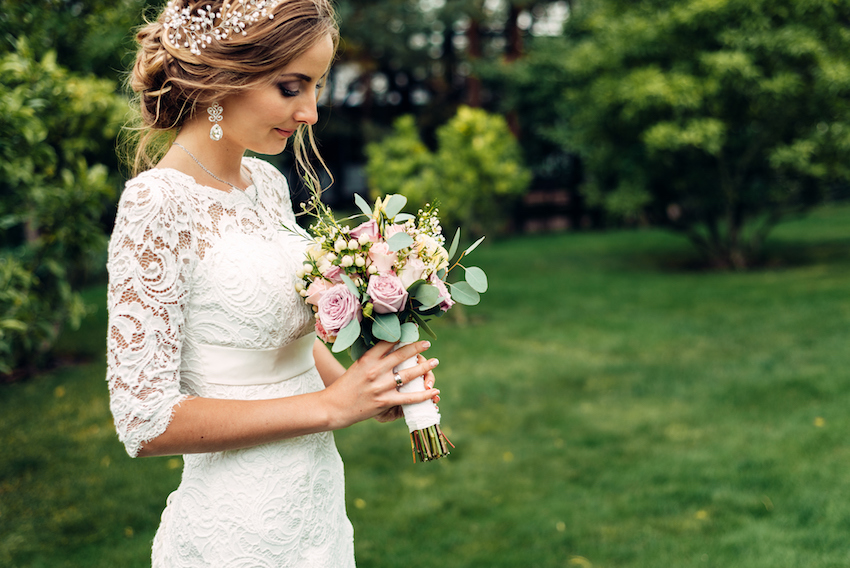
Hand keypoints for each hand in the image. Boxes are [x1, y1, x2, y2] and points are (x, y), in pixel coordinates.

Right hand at [321, 341, 439, 429]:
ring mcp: (381, 386)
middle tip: (427, 344)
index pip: (388, 342)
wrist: (334, 406)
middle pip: (401, 355)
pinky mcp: (385, 401)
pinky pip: (410, 398)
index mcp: (367, 359)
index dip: (401, 334)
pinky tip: (434, 391)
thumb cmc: (346, 385)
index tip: (411, 329)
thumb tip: (390, 347)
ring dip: (425, 367)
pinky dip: (424, 395)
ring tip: (434, 362)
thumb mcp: (357, 366)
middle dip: (417, 348)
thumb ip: (373, 358)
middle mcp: (375, 370)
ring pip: (409, 375)